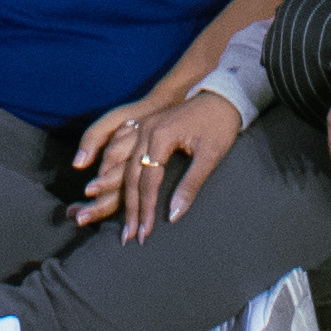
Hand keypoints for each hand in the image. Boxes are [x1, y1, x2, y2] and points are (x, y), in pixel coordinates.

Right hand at [72, 89, 241, 240]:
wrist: (223, 94)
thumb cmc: (219, 124)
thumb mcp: (210, 156)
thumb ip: (190, 185)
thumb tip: (173, 215)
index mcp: (160, 135)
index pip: (147, 179)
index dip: (145, 207)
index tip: (145, 232)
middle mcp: (145, 130)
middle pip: (131, 175)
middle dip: (129, 207)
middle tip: (128, 236)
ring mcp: (142, 127)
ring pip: (123, 165)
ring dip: (118, 194)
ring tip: (117, 218)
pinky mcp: (145, 127)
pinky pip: (122, 151)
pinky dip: (114, 171)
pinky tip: (108, 184)